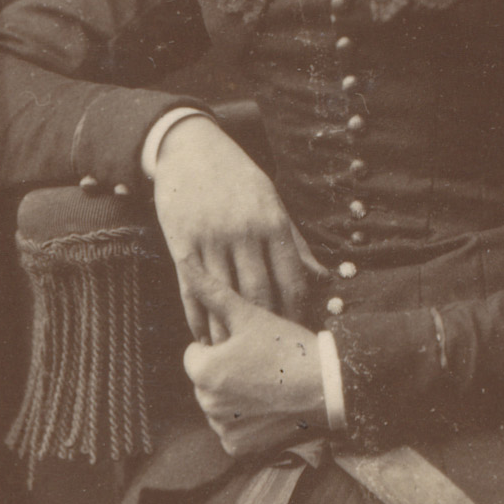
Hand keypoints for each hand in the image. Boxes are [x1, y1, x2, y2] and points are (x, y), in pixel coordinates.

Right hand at [151, 114, 323, 339]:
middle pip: (259, 294)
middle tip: (271, 352)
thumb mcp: (271, 201)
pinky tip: (204, 336)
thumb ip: (294, 241)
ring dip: (230, 330)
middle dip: (267, 326)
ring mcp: (211, 240)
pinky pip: (192, 291)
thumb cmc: (238, 177)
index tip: (298, 330)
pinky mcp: (181, 244)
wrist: (190, 149)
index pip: (291, 278)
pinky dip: (198, 318)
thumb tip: (322, 276)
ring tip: (236, 354)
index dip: (297, 309)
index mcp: (272, 222)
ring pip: (225, 297)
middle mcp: (243, 232)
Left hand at [184, 282, 327, 458]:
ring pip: (218, 405)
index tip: (246, 346)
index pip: (195, 354)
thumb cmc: (288, 346)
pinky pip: (231, 429)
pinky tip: (267, 406)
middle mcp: (207, 403)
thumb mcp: (249, 314)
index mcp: (203, 371)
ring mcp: (222, 427)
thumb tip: (184, 261)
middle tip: (259, 363)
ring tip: (265, 383)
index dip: (219, 346)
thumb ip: (211, 291)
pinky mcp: (238, 447)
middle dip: (224, 372)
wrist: (327, 385)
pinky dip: (244, 421)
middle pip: (205, 381)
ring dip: (234, 396)